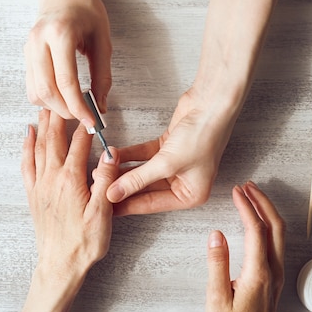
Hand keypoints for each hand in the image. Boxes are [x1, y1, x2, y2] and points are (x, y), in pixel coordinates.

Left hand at [18, 109, 118, 311]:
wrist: (59, 265)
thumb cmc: (84, 243)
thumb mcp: (102, 213)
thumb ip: (105, 180)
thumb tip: (110, 153)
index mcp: (71, 180)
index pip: (79, 144)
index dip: (85, 126)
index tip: (90, 112)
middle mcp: (52, 178)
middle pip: (54, 139)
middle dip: (58, 117)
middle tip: (61, 98)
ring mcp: (40, 186)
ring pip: (39, 147)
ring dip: (42, 126)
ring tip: (45, 108)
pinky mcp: (33, 194)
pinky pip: (26, 163)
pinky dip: (26, 147)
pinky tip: (27, 136)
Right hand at [25, 0, 112, 126]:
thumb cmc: (86, 11)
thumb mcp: (102, 41)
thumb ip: (102, 75)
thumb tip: (101, 106)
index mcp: (60, 35)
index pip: (66, 81)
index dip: (79, 107)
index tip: (91, 121)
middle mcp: (38, 42)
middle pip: (47, 91)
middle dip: (67, 111)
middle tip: (84, 117)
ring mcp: (28, 48)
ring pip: (36, 92)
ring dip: (55, 107)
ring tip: (75, 108)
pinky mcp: (25, 55)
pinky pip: (31, 86)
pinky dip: (46, 99)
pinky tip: (62, 98)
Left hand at [106, 88, 236, 214]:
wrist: (212, 104)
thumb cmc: (204, 135)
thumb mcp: (167, 163)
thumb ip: (138, 179)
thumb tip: (115, 193)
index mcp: (191, 195)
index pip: (152, 204)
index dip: (127, 204)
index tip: (107, 207)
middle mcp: (184, 182)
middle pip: (146, 189)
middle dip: (123, 187)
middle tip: (100, 188)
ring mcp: (176, 164)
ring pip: (143, 172)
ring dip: (123, 170)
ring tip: (102, 171)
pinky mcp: (168, 148)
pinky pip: (144, 156)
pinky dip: (130, 155)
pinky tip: (114, 156)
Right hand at [205, 182, 292, 311]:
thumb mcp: (217, 299)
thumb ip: (217, 264)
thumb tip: (216, 235)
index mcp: (258, 272)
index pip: (256, 229)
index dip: (246, 207)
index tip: (236, 192)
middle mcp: (273, 269)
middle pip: (275, 225)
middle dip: (262, 201)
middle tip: (247, 186)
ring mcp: (277, 272)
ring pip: (279, 232)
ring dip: (267, 210)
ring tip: (252, 196)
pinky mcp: (275, 276)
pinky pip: (277, 241)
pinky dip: (268, 223)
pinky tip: (258, 220)